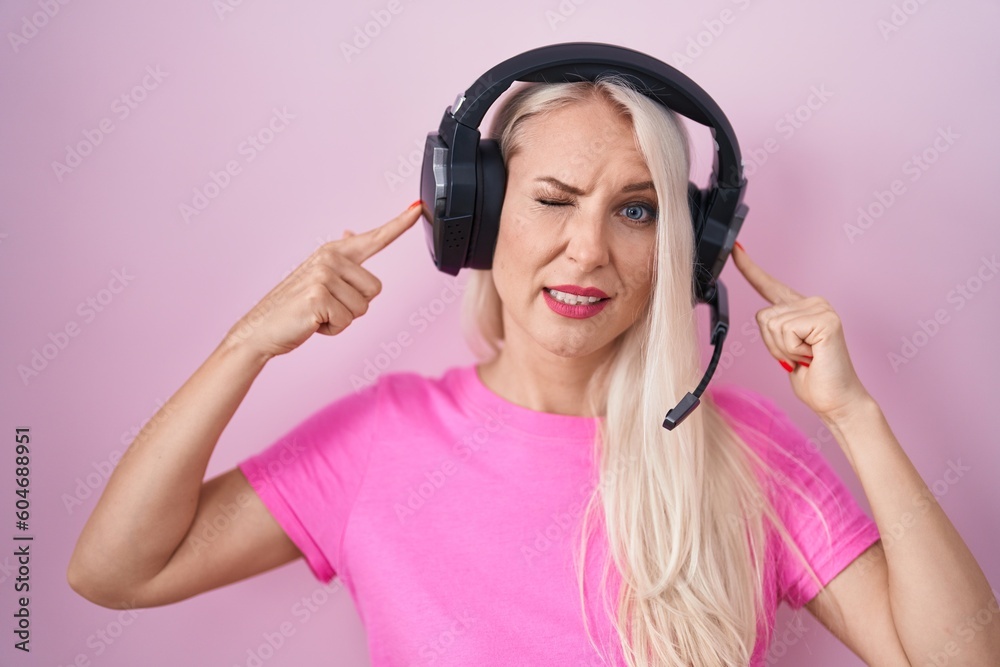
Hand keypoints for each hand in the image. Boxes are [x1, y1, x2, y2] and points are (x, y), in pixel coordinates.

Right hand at [225, 201, 422, 359]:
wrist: (261, 328)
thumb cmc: (295, 306)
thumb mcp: (318, 276)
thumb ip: (341, 259)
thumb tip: (351, 234)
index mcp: (333, 252)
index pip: (374, 237)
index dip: (399, 224)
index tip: (417, 208)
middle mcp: (329, 259)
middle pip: (375, 290)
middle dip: (354, 306)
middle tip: (326, 306)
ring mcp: (323, 276)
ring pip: (362, 308)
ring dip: (341, 319)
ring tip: (317, 313)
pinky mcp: (319, 297)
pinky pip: (346, 321)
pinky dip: (332, 330)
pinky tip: (312, 322)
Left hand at [729, 242, 872, 422]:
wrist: (835, 399)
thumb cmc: (812, 377)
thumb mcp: (783, 348)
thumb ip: (775, 329)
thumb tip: (764, 317)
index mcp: (800, 308)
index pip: (769, 285)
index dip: (750, 268)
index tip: (737, 250)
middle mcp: (812, 302)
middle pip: (763, 316)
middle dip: (772, 345)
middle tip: (799, 357)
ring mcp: (821, 308)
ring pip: (771, 324)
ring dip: (783, 350)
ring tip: (808, 357)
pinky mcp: (825, 319)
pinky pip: (786, 331)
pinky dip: (793, 351)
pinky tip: (813, 355)